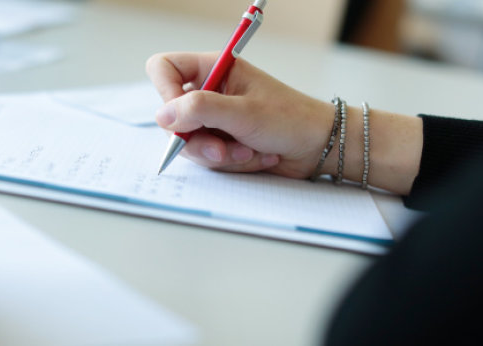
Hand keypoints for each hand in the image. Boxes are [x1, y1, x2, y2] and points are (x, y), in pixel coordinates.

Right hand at [146, 52, 333, 178]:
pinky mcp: (221, 141)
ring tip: (249, 151)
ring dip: (219, 154)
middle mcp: (210, 91)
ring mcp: (214, 118)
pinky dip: (230, 162)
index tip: (180, 117)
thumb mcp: (244, 112)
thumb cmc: (291, 119)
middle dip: (198, 139)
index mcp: (214, 68)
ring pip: (189, 142)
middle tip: (222, 149)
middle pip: (173, 116)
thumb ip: (200, 110)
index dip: (164, 92)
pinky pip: (207, 157)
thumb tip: (164, 116)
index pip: (164, 69)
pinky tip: (255, 155)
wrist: (319, 146)